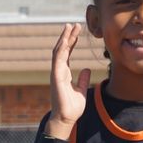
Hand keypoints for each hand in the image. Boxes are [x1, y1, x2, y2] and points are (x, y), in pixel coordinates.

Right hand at [44, 23, 90, 140]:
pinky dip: (62, 48)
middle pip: (63, 49)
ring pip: (59, 51)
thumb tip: (86, 69)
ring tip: (70, 26)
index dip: (72, 42)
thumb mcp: (81, 90)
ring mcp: (56, 72)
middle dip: (68, 36)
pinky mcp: (56, 76)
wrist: (66, 118)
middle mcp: (59, 70)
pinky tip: (66, 39)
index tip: (77, 31)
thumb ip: (82, 79)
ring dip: (64, 38)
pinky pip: (58, 59)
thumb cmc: (72, 107)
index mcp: (64, 73)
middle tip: (74, 24)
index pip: (67, 53)